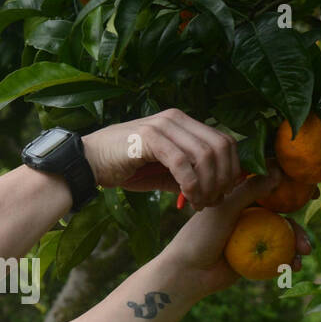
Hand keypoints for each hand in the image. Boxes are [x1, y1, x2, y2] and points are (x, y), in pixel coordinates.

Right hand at [82, 108, 240, 210]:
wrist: (89, 162)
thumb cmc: (125, 168)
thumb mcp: (164, 173)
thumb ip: (190, 176)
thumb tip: (218, 192)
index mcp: (183, 122)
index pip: (224, 141)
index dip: (232, 169)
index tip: (224, 193)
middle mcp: (176, 118)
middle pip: (220, 146)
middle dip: (223, 179)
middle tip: (213, 201)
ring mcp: (163, 125)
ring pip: (204, 155)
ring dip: (208, 185)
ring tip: (199, 203)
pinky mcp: (149, 137)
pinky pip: (182, 162)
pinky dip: (191, 184)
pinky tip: (188, 198)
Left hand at [165, 168, 313, 292]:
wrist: (188, 273)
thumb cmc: (200, 237)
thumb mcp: (225, 210)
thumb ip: (249, 191)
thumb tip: (278, 171)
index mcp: (240, 199)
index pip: (271, 189)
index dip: (292, 189)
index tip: (312, 190)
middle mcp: (248, 216)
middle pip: (283, 215)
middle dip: (299, 222)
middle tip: (311, 226)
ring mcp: (252, 237)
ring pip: (283, 236)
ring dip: (298, 243)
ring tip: (304, 252)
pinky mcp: (254, 257)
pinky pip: (277, 257)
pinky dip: (288, 260)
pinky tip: (295, 266)